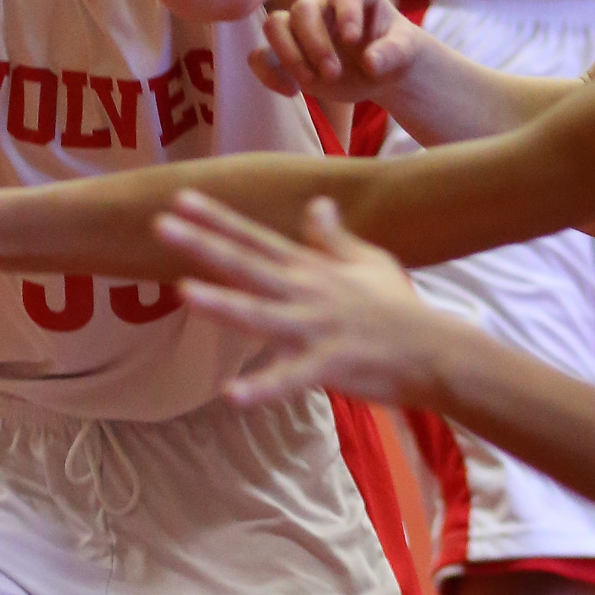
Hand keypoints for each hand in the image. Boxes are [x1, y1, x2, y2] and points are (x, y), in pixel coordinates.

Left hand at [154, 188, 433, 405]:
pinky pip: (290, 379)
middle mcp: (305, 292)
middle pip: (246, 265)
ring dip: (223, 303)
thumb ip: (333, 238)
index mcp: (309, 270)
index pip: (254, 239)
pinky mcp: (329, 366)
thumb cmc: (398, 308)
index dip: (217, 219)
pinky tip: (233, 396)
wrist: (434, 351)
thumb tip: (316, 203)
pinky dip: (263, 388)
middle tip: (160, 225)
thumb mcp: (368, 262)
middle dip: (203, 245)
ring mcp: (315, 329)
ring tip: (185, 292)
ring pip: (261, 315)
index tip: (180, 199)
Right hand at [251, 0, 420, 97]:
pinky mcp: (284, 50)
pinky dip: (268, 74)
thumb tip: (370, 62)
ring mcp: (298, 22)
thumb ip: (393, 54)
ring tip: (312, 83)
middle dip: (315, 44)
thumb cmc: (392, 51)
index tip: (352, 39)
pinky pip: (259, 55)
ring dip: (290, 56)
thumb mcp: (405, 53)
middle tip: (334, 74)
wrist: (378, 69)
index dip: (346, 10)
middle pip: (302, 9)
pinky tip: (292, 92)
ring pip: (274, 25)